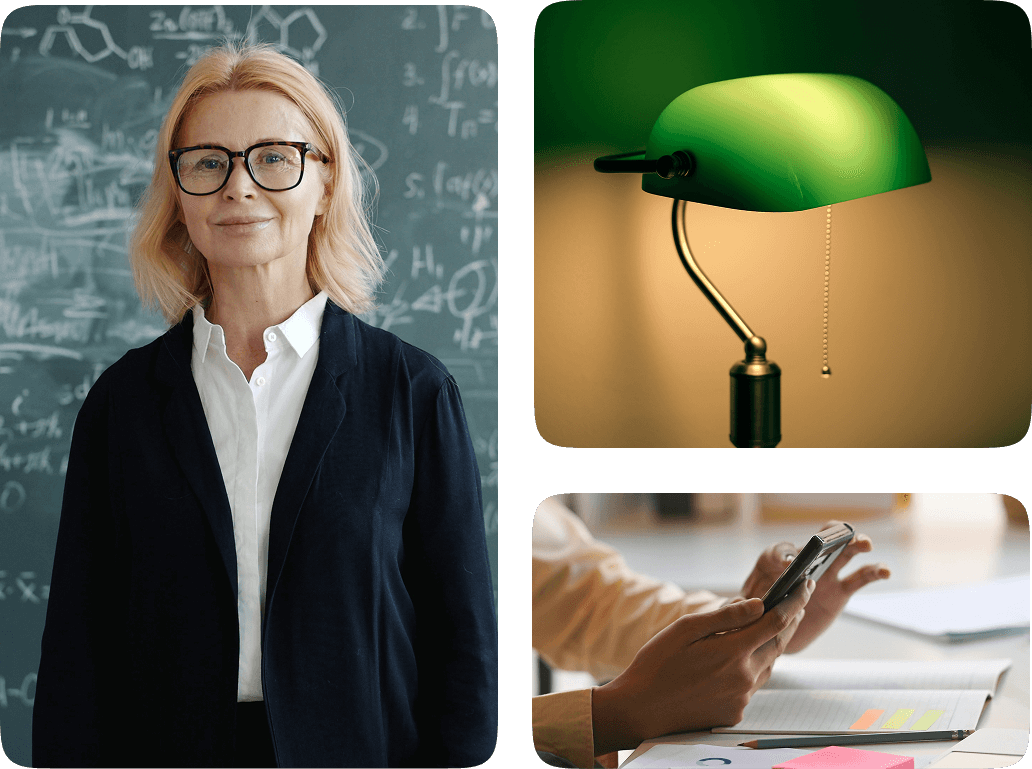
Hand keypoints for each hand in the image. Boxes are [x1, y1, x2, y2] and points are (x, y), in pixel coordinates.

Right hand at [591, 579, 813, 754]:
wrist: (641, 709)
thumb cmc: (657, 664)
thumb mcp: (684, 629)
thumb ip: (724, 617)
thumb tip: (757, 604)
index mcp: (732, 651)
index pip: (776, 621)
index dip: (794, 601)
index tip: (803, 585)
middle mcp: (744, 677)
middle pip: (778, 643)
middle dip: (790, 620)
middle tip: (796, 602)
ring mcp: (741, 698)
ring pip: (768, 665)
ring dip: (772, 644)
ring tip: (769, 626)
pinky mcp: (735, 712)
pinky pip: (752, 685)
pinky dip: (752, 667)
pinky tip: (739, 659)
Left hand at [737, 520, 890, 653]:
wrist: (770, 634)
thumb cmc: (756, 613)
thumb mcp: (745, 605)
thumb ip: (749, 600)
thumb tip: (765, 584)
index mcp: (777, 562)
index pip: (781, 551)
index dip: (784, 556)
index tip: (787, 567)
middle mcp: (804, 564)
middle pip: (820, 542)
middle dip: (830, 535)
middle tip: (838, 537)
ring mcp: (824, 576)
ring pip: (843, 554)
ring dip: (855, 544)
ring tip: (864, 543)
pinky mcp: (839, 593)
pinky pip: (859, 578)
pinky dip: (874, 571)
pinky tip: (886, 570)